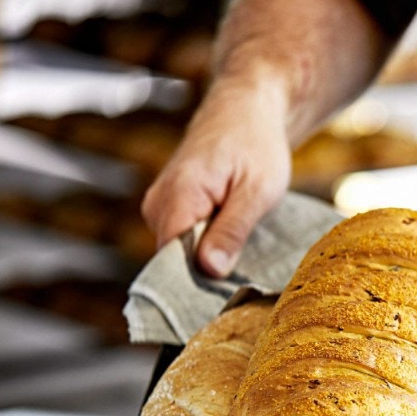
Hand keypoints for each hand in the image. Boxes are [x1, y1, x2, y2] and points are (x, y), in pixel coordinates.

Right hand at [141, 81, 291, 276]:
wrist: (246, 109)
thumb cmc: (256, 144)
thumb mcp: (258, 191)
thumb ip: (232, 230)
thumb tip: (209, 270)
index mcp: (177, 198)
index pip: (171, 263)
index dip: (198, 287)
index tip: (225, 307)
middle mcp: (158, 204)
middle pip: (174, 263)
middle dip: (207, 278)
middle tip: (245, 286)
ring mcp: (160, 207)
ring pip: (180, 255)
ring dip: (211, 263)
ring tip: (245, 261)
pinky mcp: (171, 209)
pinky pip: (184, 242)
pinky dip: (209, 249)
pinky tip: (235, 248)